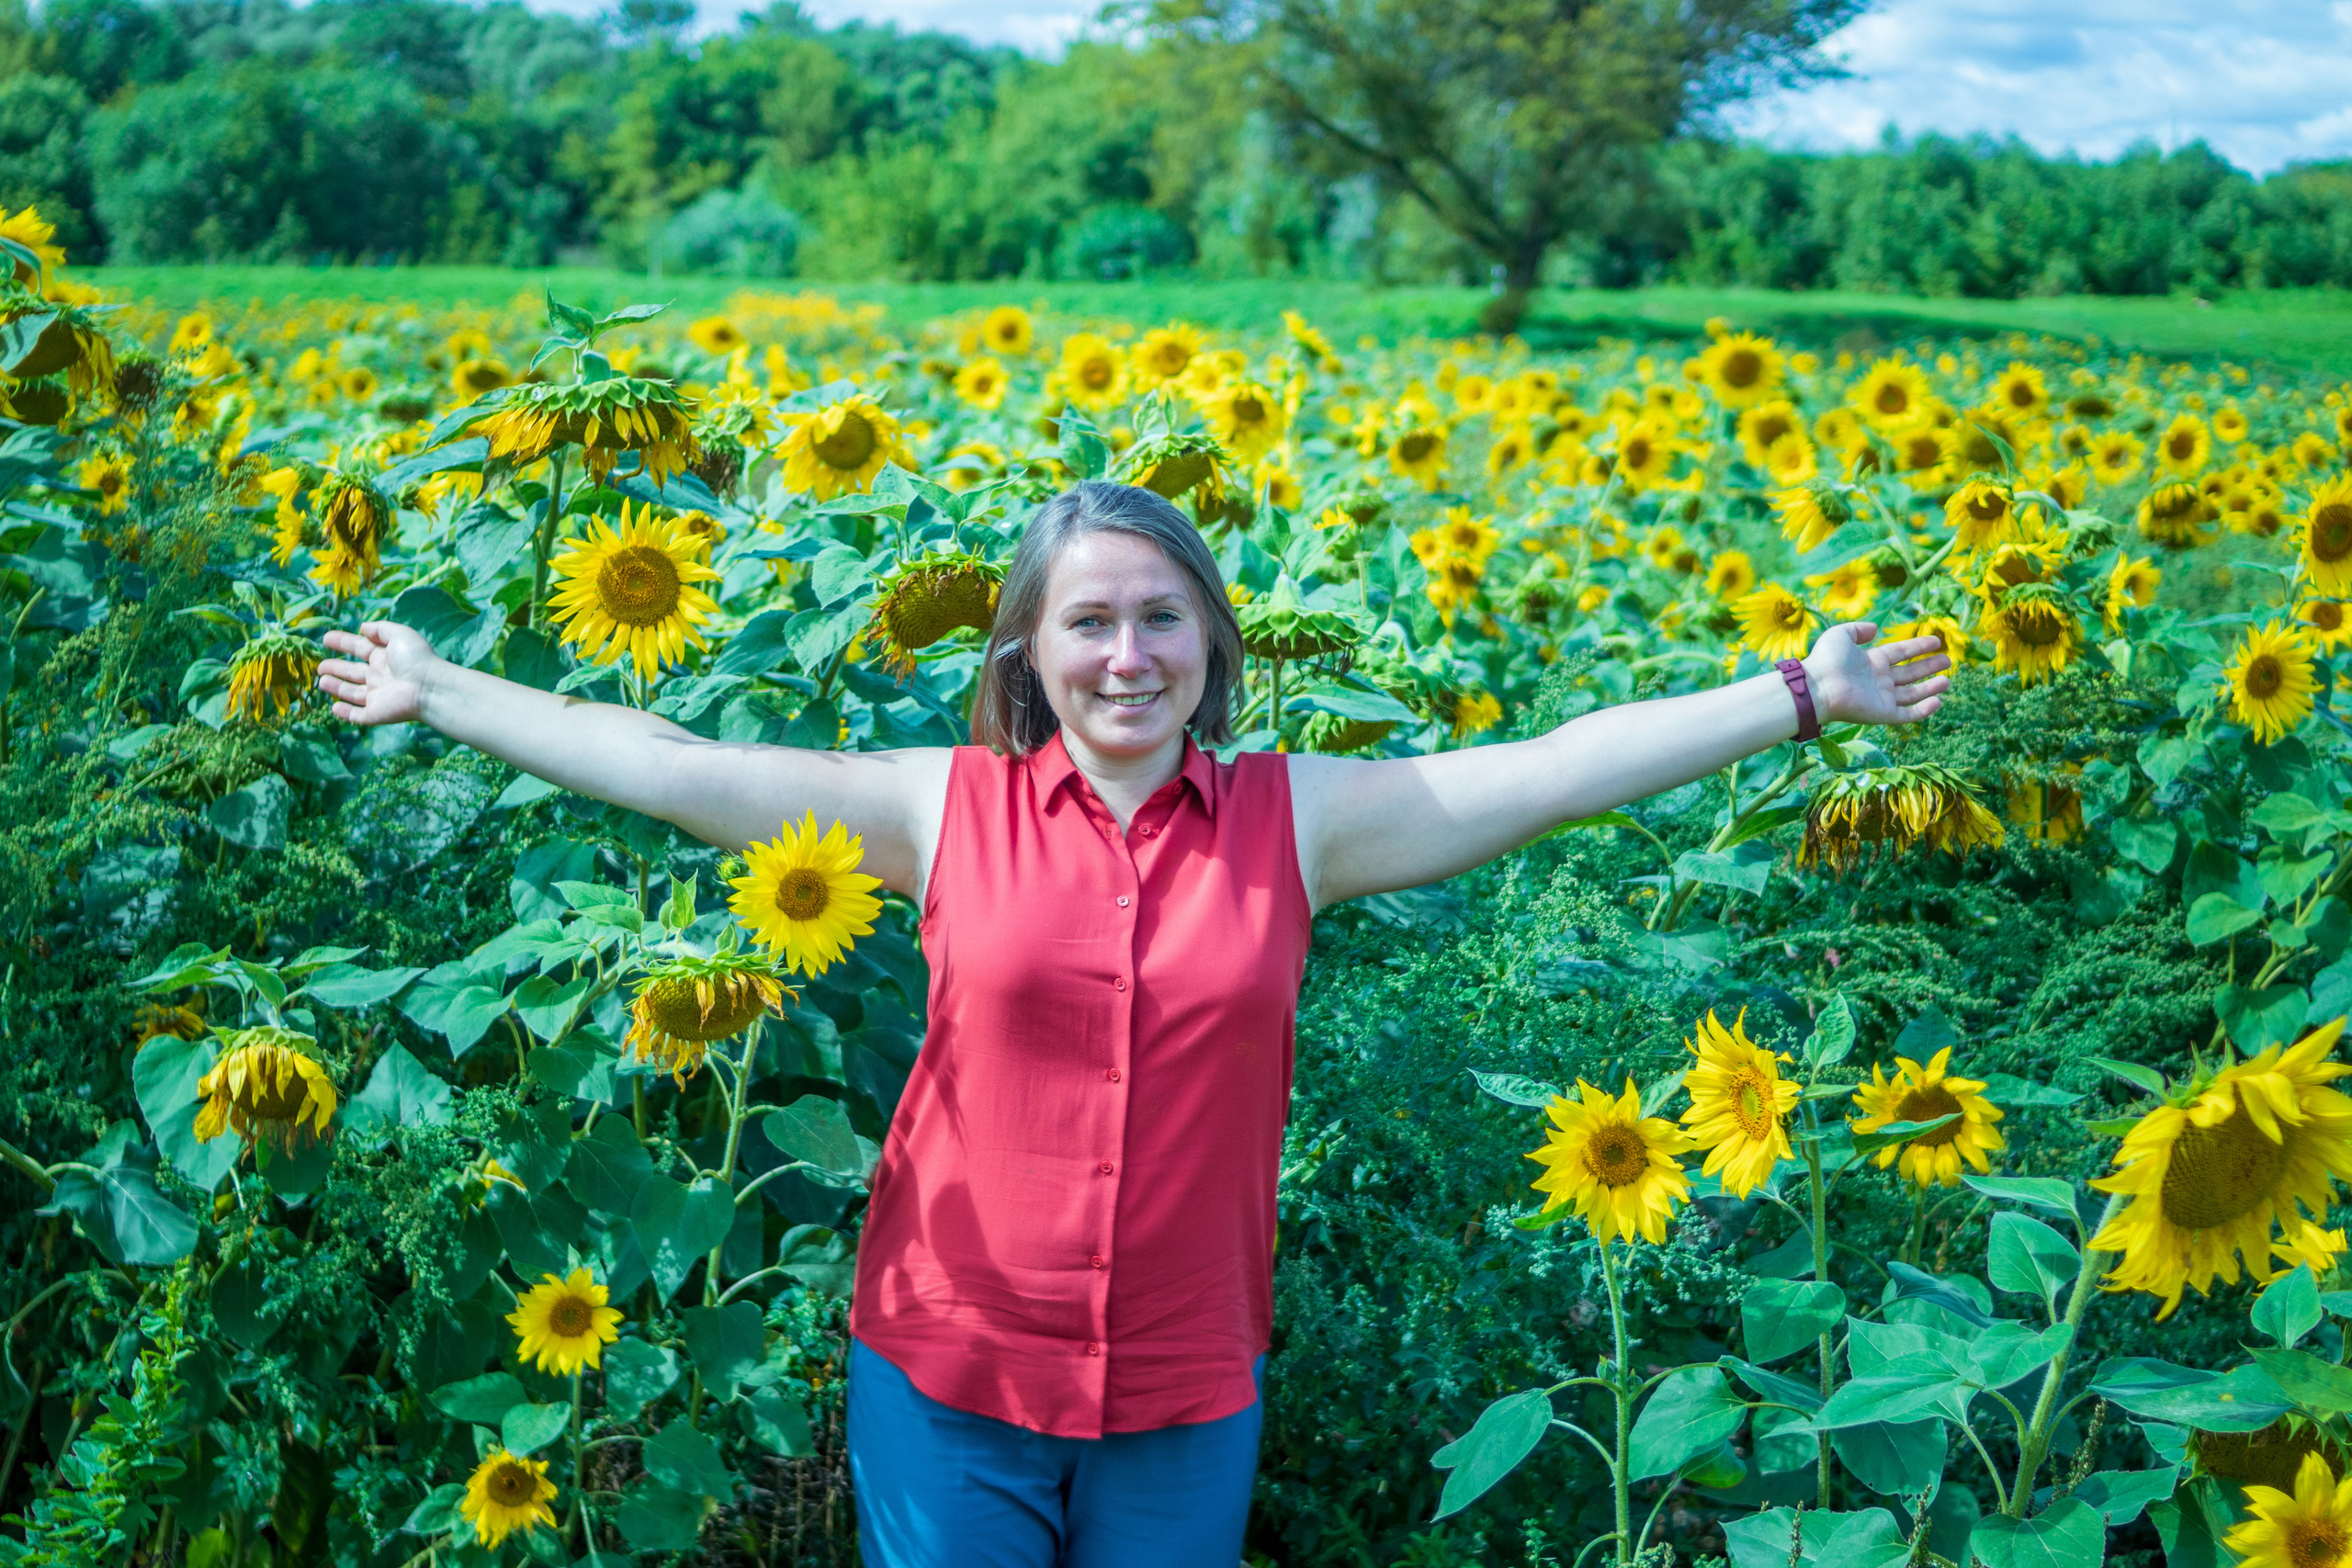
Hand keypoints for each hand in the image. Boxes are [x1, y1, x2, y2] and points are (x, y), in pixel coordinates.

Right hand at [317, 621, 439, 725]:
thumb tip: (363, 627)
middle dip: (337, 668)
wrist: (429, 688)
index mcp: (385, 657)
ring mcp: (378, 696)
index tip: (326, 638)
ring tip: (322, 681)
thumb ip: (381, 629)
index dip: (343, 643)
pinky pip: (358, 715)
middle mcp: (380, 676)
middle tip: (320, 666)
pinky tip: (333, 707)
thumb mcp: (399, 634)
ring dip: (337, 687)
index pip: (360, 648)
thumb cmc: (416, 659)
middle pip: (354, 672)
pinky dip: (346, 712)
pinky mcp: (376, 714)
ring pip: (353, 693)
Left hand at [1802, 621, 1949, 727]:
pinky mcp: (1882, 714)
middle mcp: (1879, 680)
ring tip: (1947, 681)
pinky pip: (1907, 714)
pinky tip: (1938, 700)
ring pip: (1912, 694)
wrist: (1818, 688)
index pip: (1900, 652)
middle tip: (1948, 661)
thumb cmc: (1827, 660)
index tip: (1936, 641)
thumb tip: (1876, 629)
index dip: (1918, 646)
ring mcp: (1881, 698)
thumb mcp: (1841, 635)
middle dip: (1929, 666)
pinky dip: (1923, 710)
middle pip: (1909, 673)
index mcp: (1871, 661)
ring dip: (1930, 687)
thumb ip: (1858, 630)